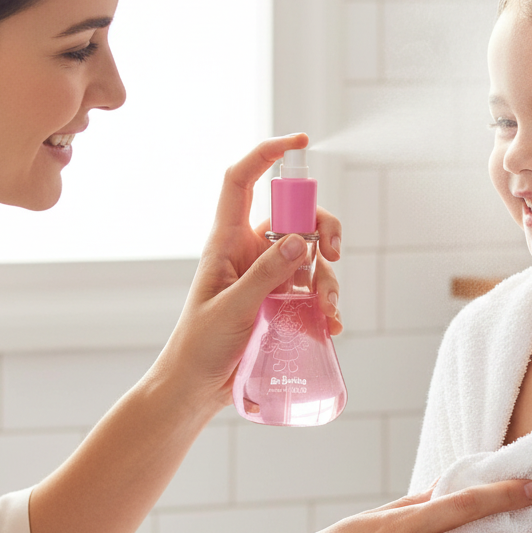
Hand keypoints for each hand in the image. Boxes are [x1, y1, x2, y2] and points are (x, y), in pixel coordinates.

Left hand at [155, 133, 342, 415]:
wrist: (196, 389)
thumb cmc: (199, 346)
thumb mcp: (232, 309)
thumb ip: (265, 275)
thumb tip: (302, 240)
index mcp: (226, 242)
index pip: (243, 182)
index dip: (267, 155)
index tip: (299, 143)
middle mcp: (250, 252)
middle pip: (296, 216)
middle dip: (324, 228)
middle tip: (335, 253)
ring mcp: (269, 277)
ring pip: (313, 256)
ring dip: (329, 278)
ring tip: (326, 311)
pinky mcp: (282, 303)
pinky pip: (315, 290)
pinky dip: (327, 305)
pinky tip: (328, 326)